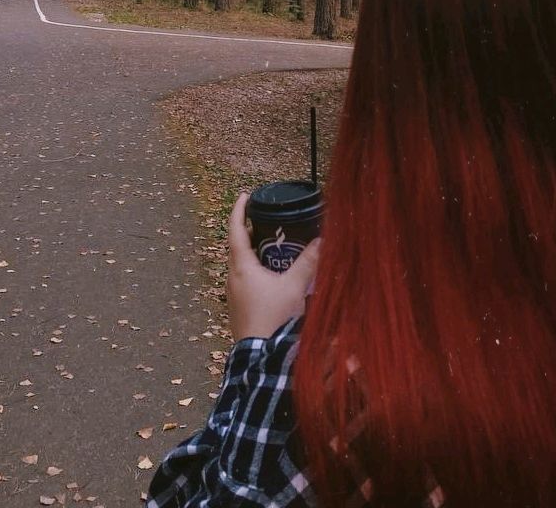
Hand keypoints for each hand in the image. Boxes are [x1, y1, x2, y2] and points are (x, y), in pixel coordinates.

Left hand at [226, 193, 320, 341]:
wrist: (260, 360)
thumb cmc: (273, 318)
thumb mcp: (294, 287)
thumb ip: (309, 262)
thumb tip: (323, 239)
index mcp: (241, 267)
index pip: (235, 230)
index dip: (239, 210)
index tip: (246, 195)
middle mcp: (232, 277)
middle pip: (237, 246)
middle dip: (250, 230)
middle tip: (267, 218)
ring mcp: (234, 294)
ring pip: (241, 264)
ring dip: (254, 251)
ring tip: (273, 243)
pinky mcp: (239, 307)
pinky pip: (245, 279)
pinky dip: (256, 268)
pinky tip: (272, 273)